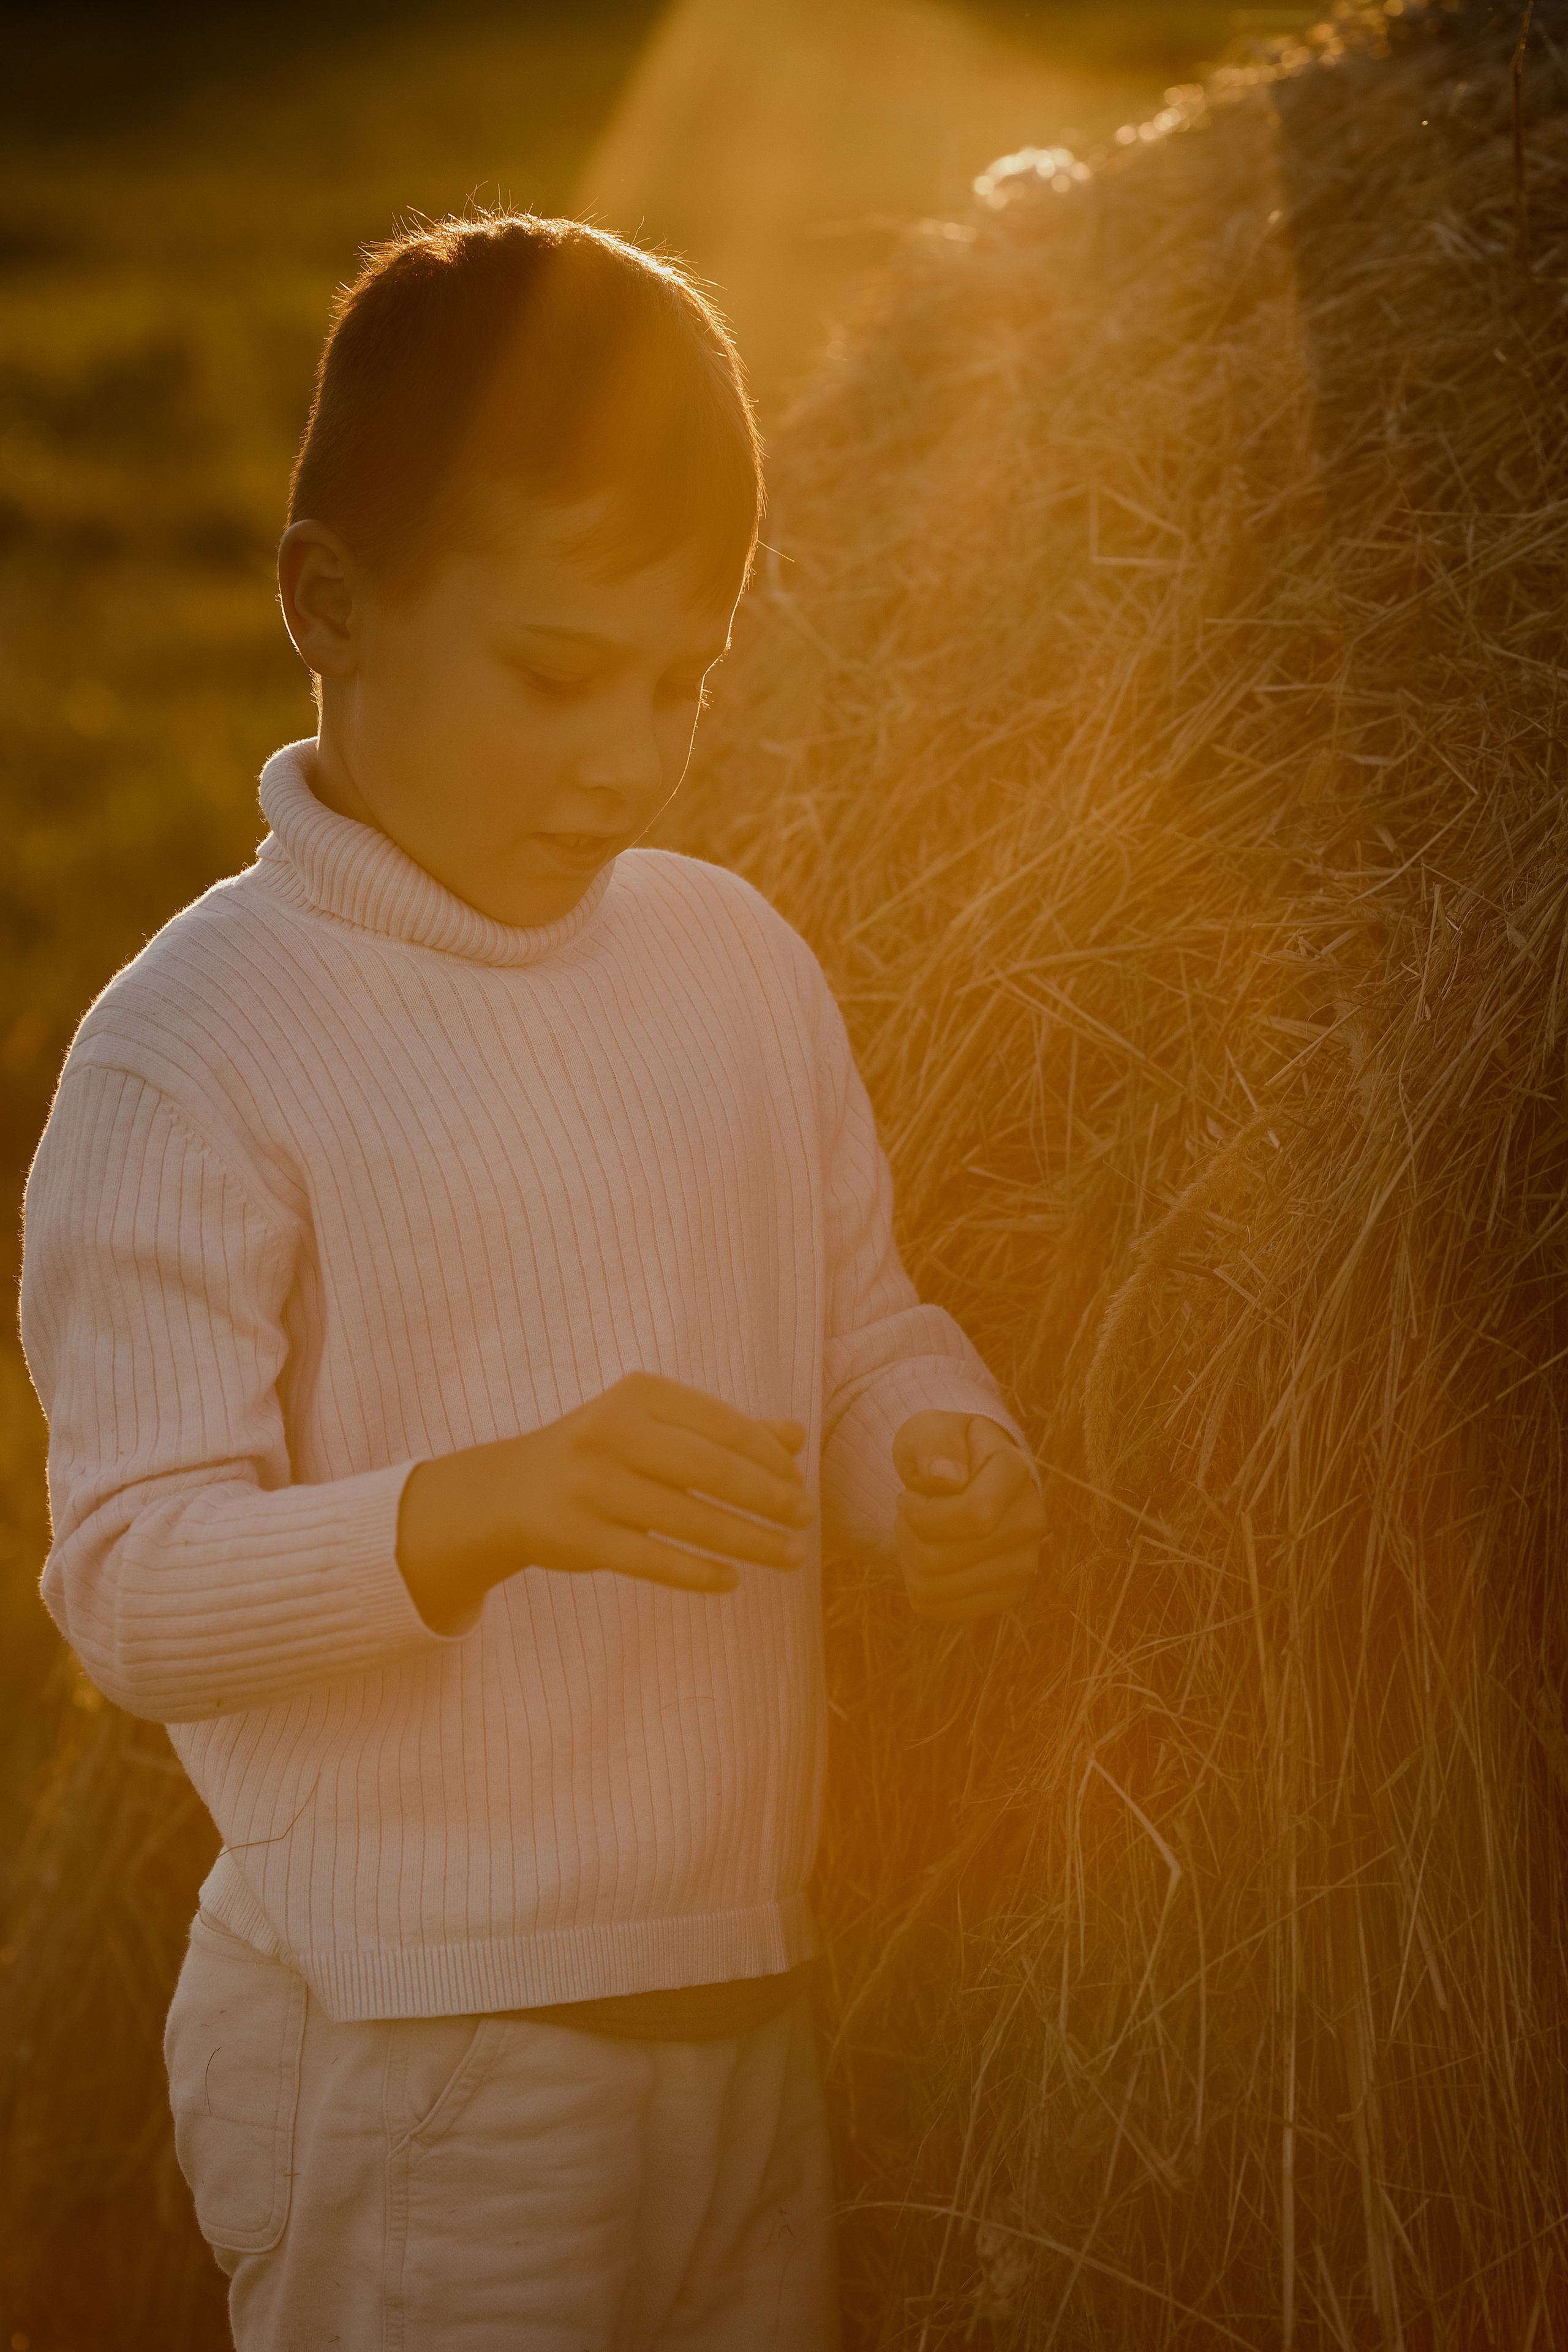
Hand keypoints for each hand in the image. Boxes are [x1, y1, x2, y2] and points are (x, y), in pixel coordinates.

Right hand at [399, 1373, 813, 1630]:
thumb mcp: (656, 1427)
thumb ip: (724, 1431)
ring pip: (688, 1520)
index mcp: (638, 1395)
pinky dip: (697, 1572)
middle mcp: (612, 1434)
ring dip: (749, 1540)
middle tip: (806, 1519)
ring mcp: (593, 1487)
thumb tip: (797, 1436)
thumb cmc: (603, 1454)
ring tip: (791, 1556)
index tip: (799, 1484)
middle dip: (767, 1498)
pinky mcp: (580, 1536)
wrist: (510, 1492)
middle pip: (710, 1470)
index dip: (769, 1457)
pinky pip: (652, 1559)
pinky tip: (732, 1579)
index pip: (722, 1423)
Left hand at [892, 1412, 1042, 1622]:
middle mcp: (1030, 1521)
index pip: (974, 1516)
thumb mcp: (930, 1429)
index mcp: (1016, 1472)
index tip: (907, 1495)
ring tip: (920, 1531)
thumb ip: (935, 1443)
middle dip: (907, 1533)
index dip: (922, 1513)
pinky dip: (918, 1585)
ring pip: (934, 1586)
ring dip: (910, 1558)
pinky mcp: (1008, 1594)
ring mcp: (1024, 1563)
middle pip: (942, 1556)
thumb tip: (947, 1479)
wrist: (967, 1478)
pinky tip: (929, 1557)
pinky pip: (938, 1608)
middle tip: (911, 1512)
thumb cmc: (943, 1451)